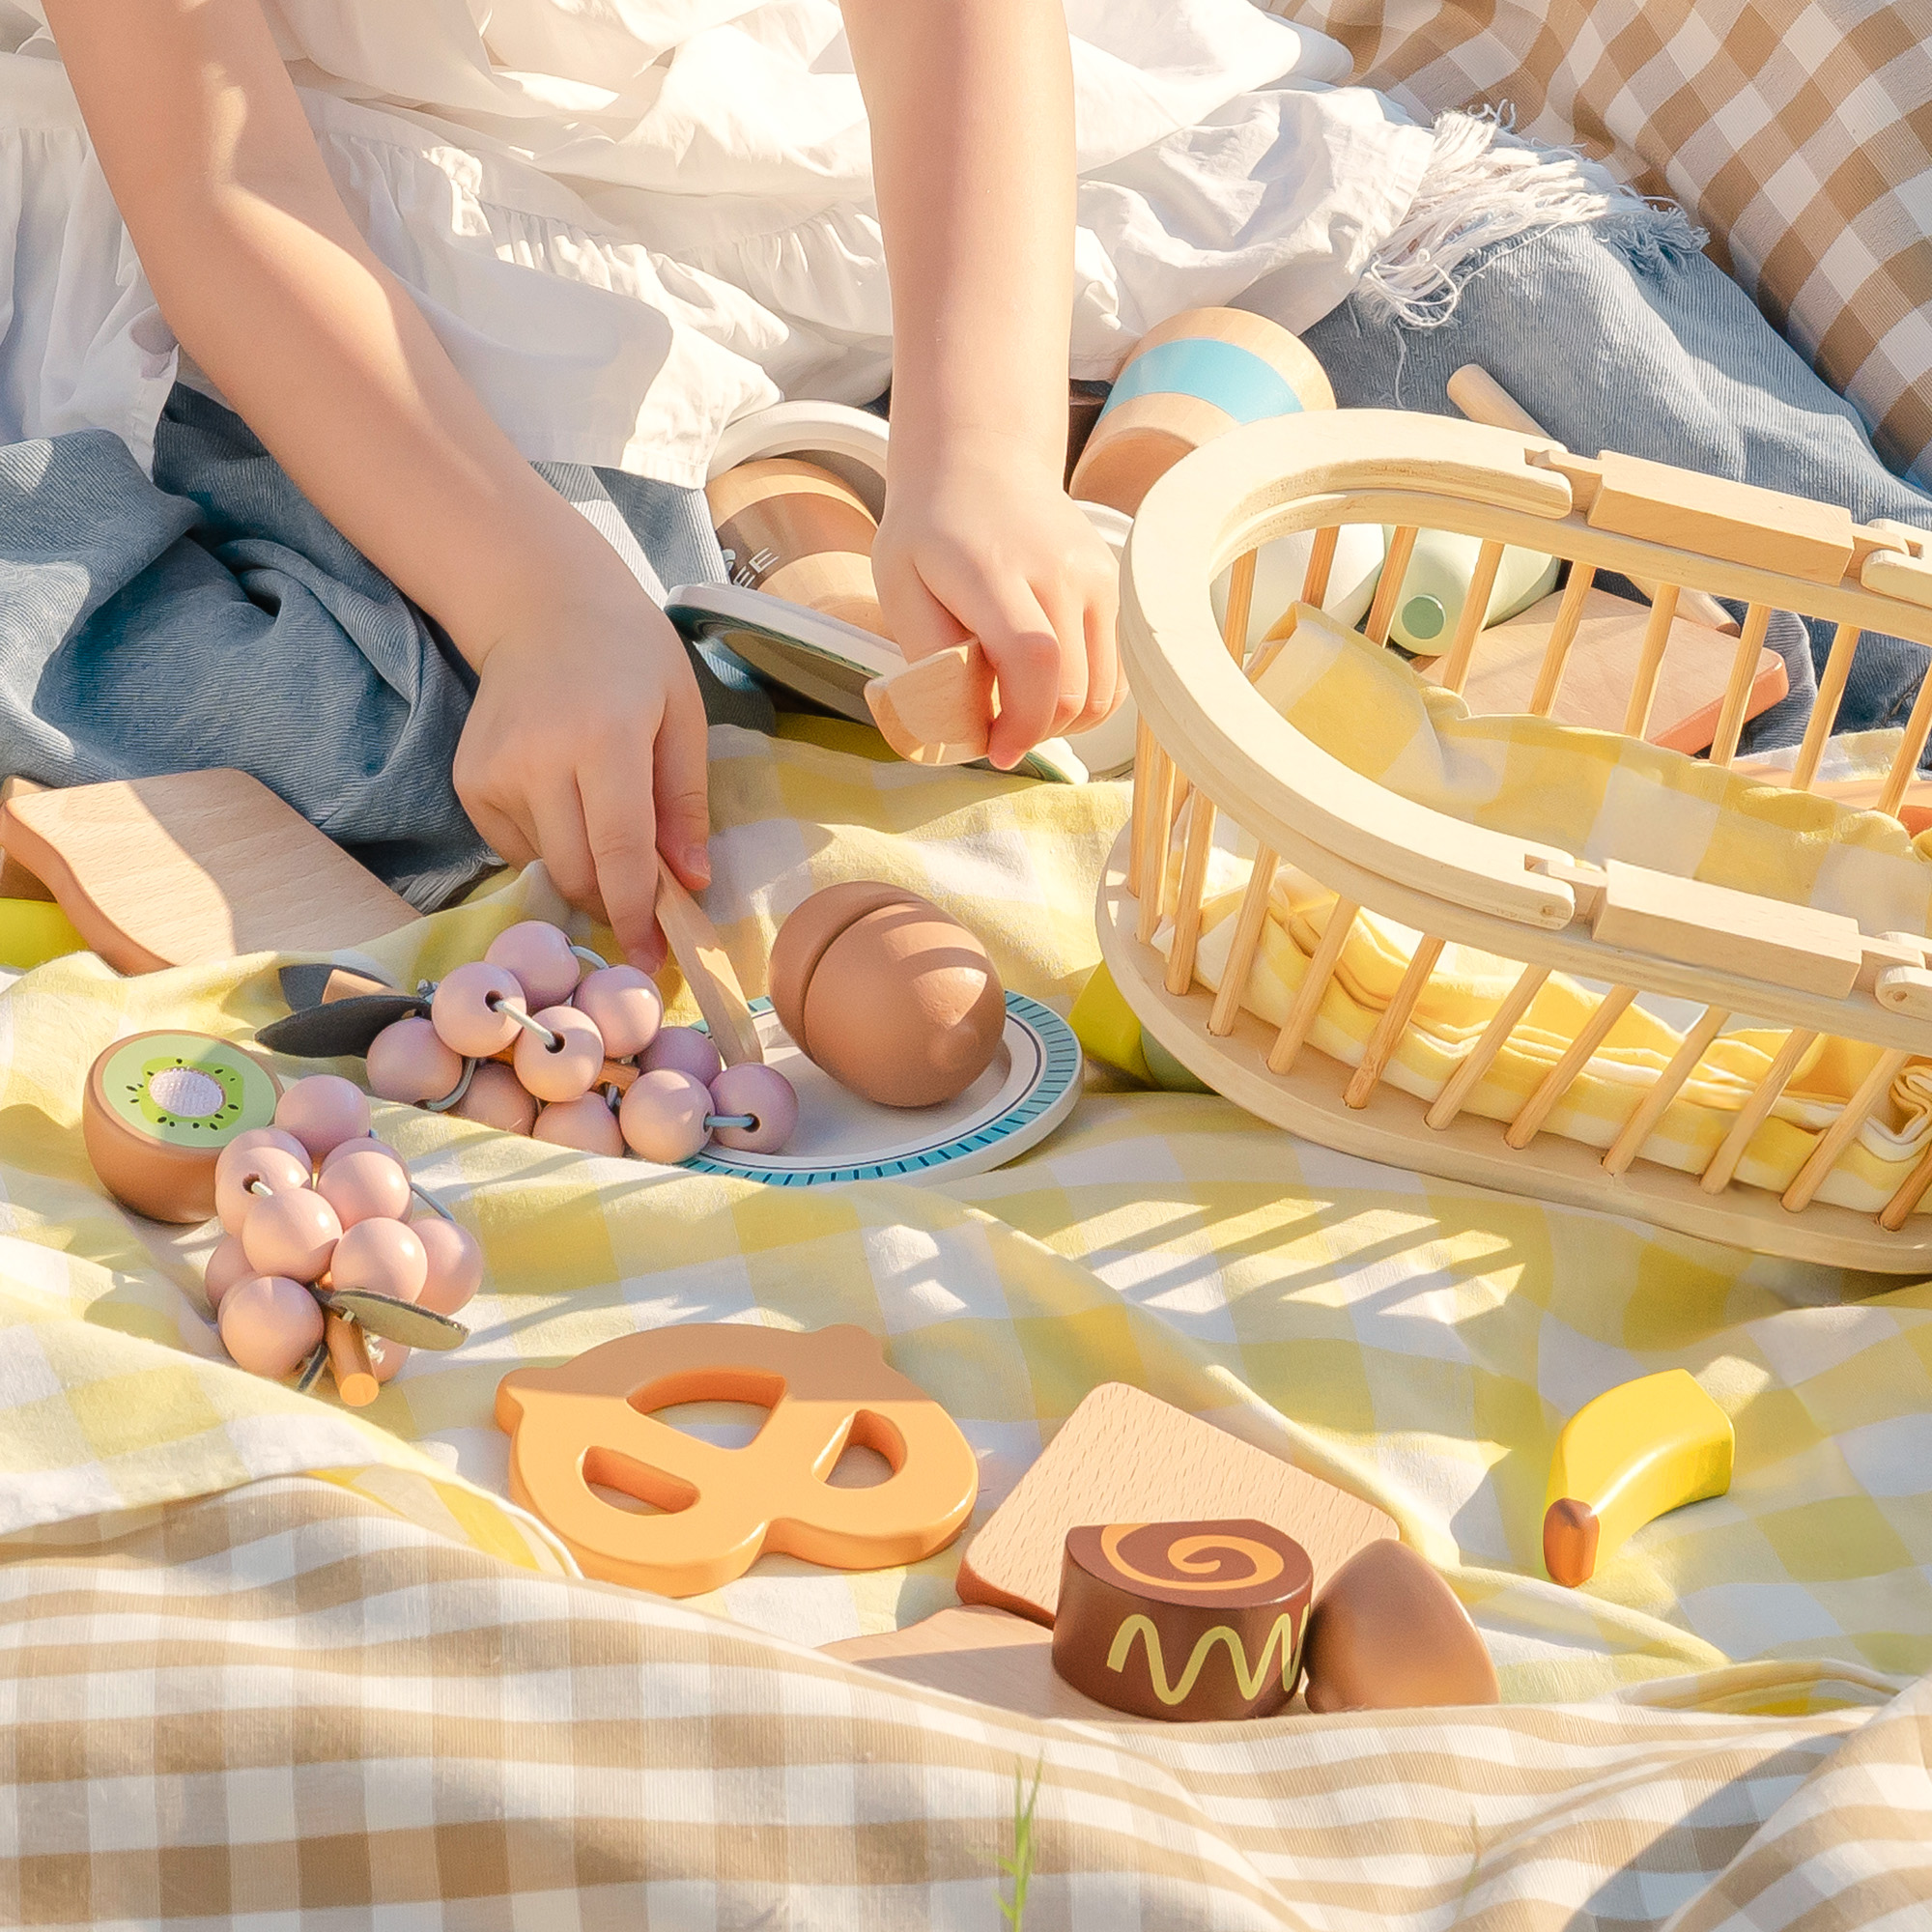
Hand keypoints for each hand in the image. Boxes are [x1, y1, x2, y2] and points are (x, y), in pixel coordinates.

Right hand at [453, 571, 709, 969]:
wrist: (542, 605)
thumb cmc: (629, 656)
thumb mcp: (682, 714)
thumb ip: (686, 802)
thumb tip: (689, 881)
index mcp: (604, 738)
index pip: (620, 851)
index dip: (638, 911)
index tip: (652, 957)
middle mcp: (539, 758)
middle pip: (578, 873)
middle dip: (615, 906)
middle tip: (646, 912)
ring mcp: (495, 772)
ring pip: (547, 867)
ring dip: (586, 874)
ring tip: (608, 834)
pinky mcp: (470, 783)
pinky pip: (517, 850)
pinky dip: (551, 849)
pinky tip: (568, 805)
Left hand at [871, 439, 1119, 768]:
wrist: (981, 462)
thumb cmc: (929, 533)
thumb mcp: (900, 591)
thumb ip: (931, 658)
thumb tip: (970, 724)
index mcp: (996, 570)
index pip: (1035, 660)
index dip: (1022, 723)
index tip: (996, 749)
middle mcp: (1059, 572)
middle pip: (1073, 688)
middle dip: (1035, 731)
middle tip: (998, 734)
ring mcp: (1095, 577)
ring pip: (1104, 690)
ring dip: (1064, 722)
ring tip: (1021, 712)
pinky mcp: (1113, 587)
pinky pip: (1113, 670)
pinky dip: (1085, 699)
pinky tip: (1046, 692)